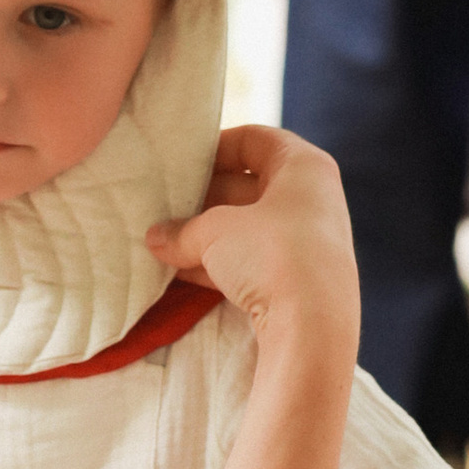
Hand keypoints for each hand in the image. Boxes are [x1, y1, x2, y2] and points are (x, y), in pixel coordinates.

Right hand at [148, 126, 359, 361]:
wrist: (313, 328)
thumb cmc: (270, 254)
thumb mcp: (214, 232)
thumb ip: (182, 230)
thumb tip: (155, 237)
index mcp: (304, 166)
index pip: (254, 140)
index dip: (214, 147)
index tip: (179, 163)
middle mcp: (312, 199)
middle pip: (247, 186)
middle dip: (201, 199)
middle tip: (162, 207)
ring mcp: (309, 242)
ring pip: (246, 228)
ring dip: (204, 236)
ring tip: (164, 243)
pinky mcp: (299, 281)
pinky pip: (252, 261)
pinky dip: (218, 265)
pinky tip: (181, 273)